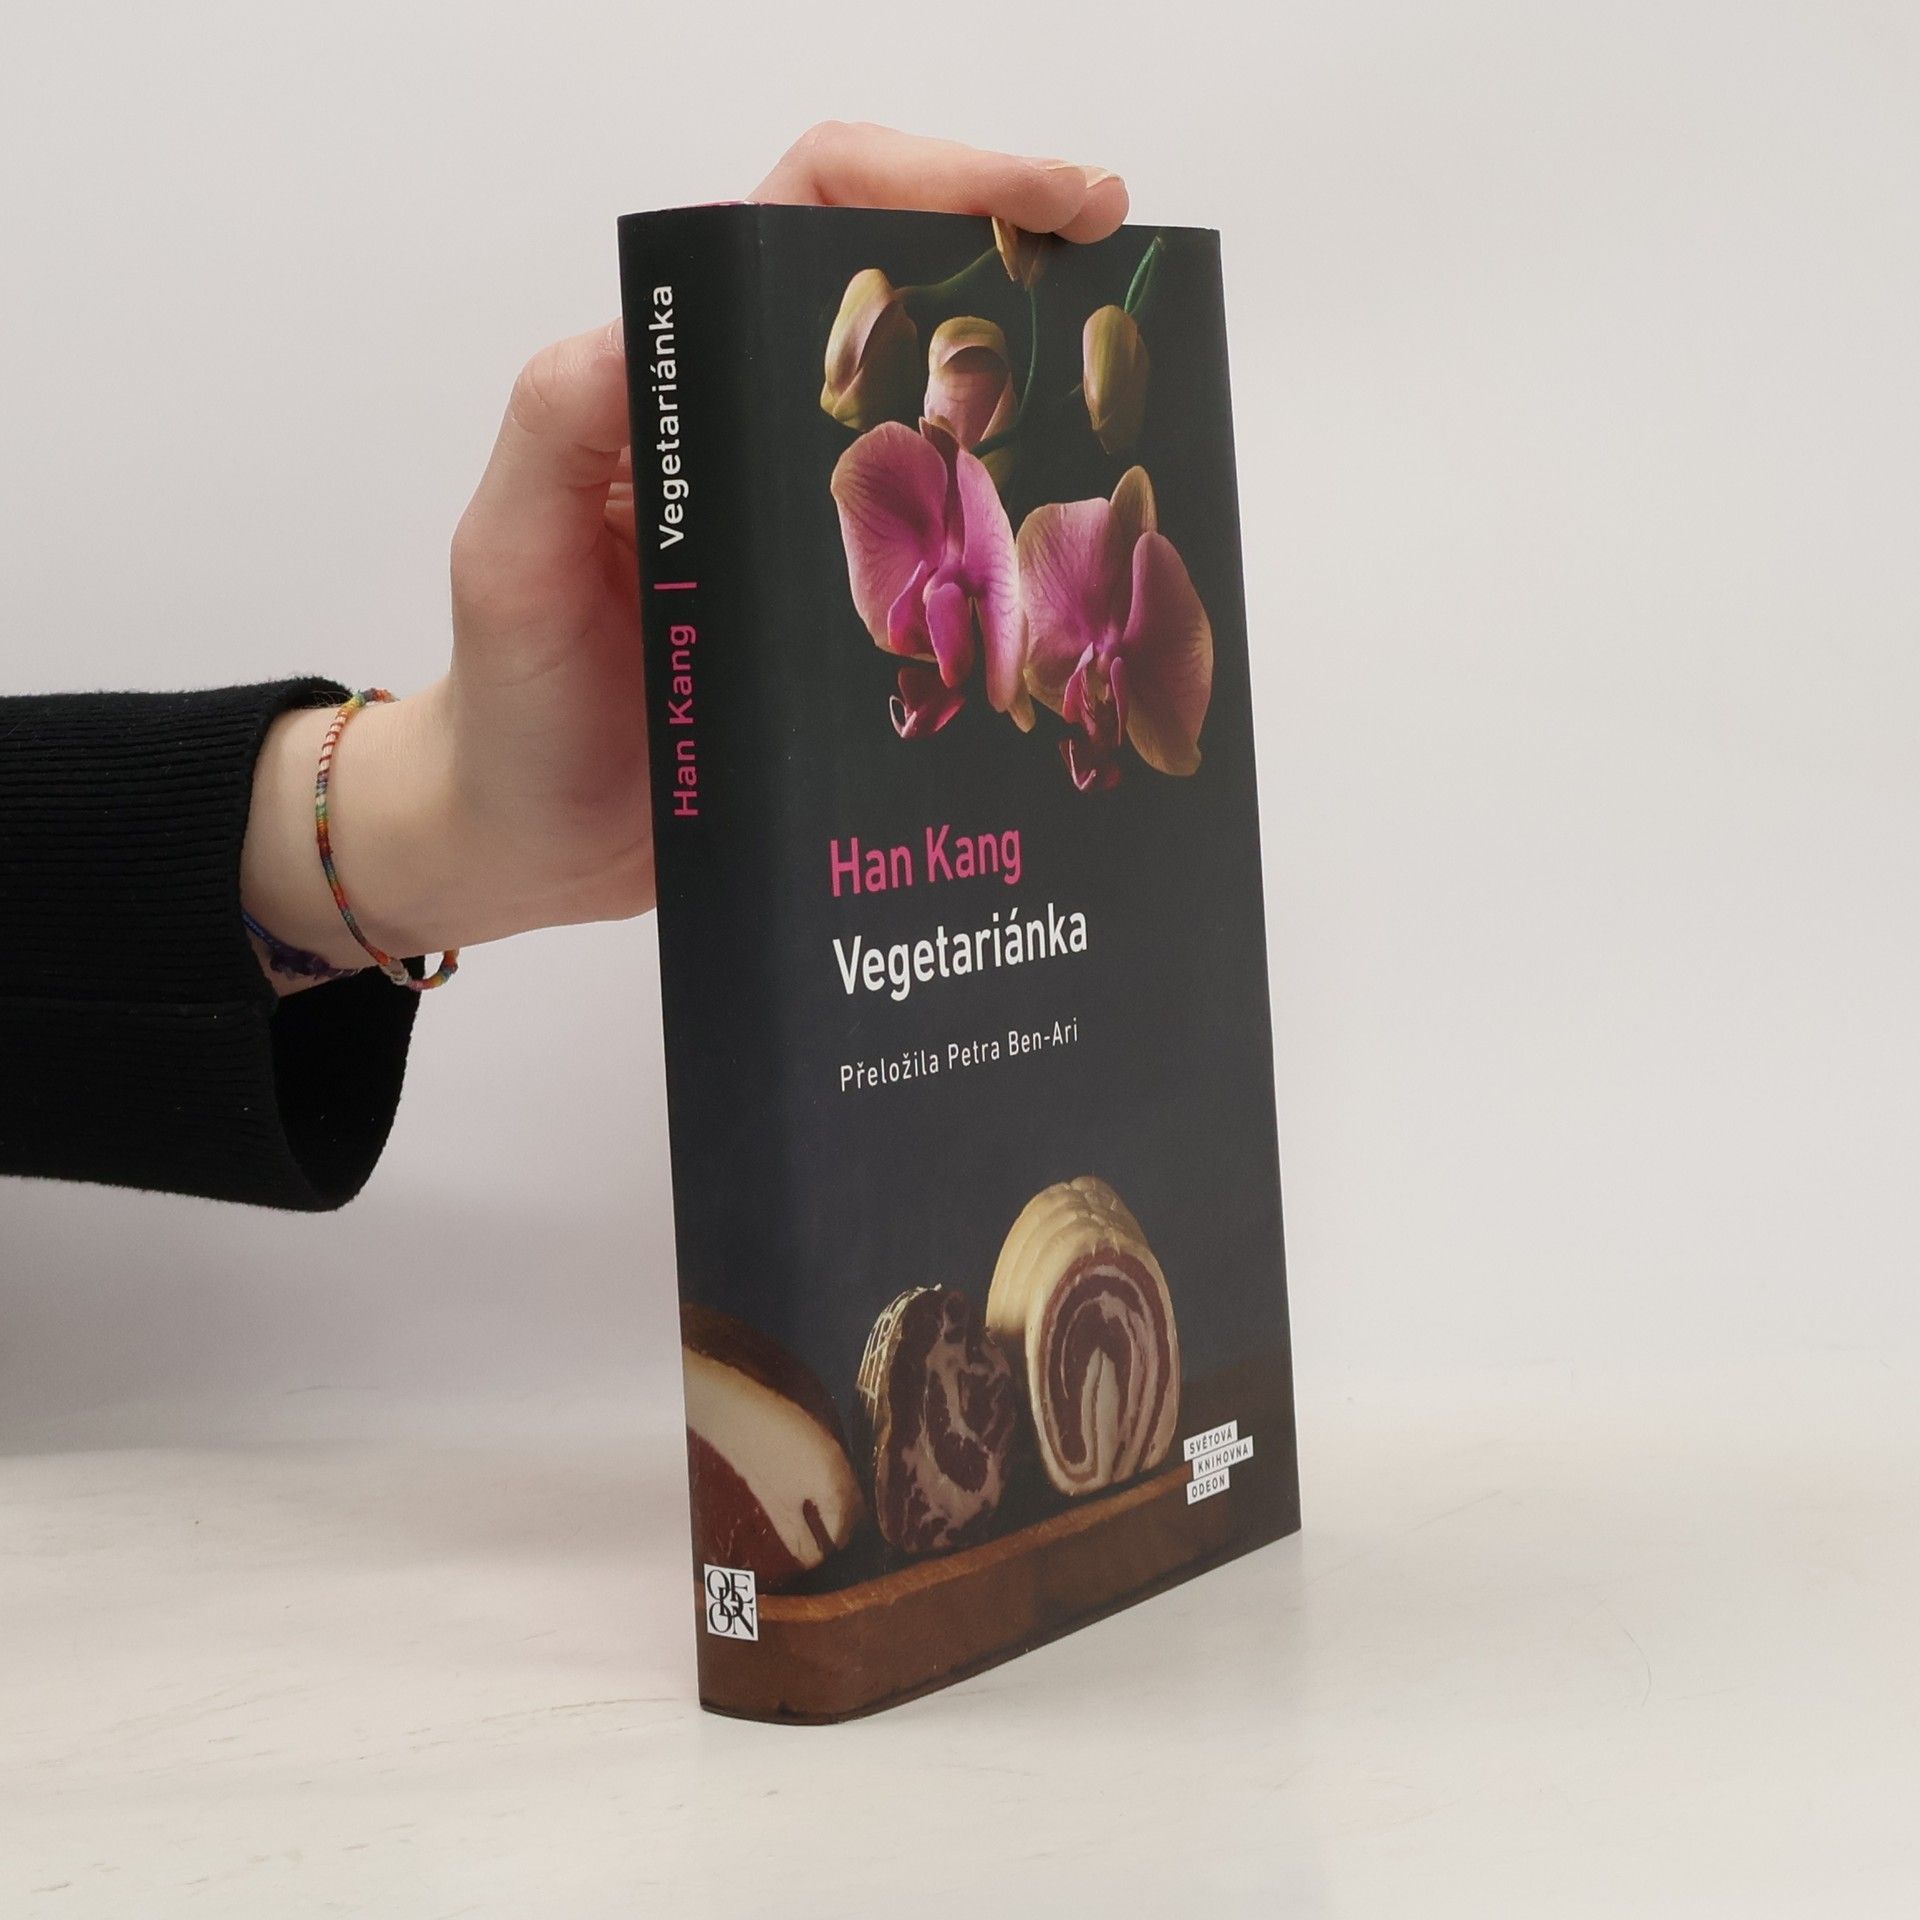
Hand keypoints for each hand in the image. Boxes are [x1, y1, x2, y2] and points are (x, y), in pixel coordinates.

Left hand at [241, 125, 1129, 987]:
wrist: (534, 839)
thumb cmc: (510, 701)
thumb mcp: (508, 554)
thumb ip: (560, 427)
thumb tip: (655, 328)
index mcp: (682, 389)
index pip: (804, 226)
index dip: (927, 184)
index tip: (1049, 203)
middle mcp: (761, 439)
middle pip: (907, 310)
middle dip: (1020, 276)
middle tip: (1120, 298)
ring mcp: (817, 534)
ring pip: (947, 437)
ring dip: (1039, 416)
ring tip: (1130, 421)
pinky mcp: (851, 626)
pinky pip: (950, 567)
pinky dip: (1017, 551)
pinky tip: (1076, 571)